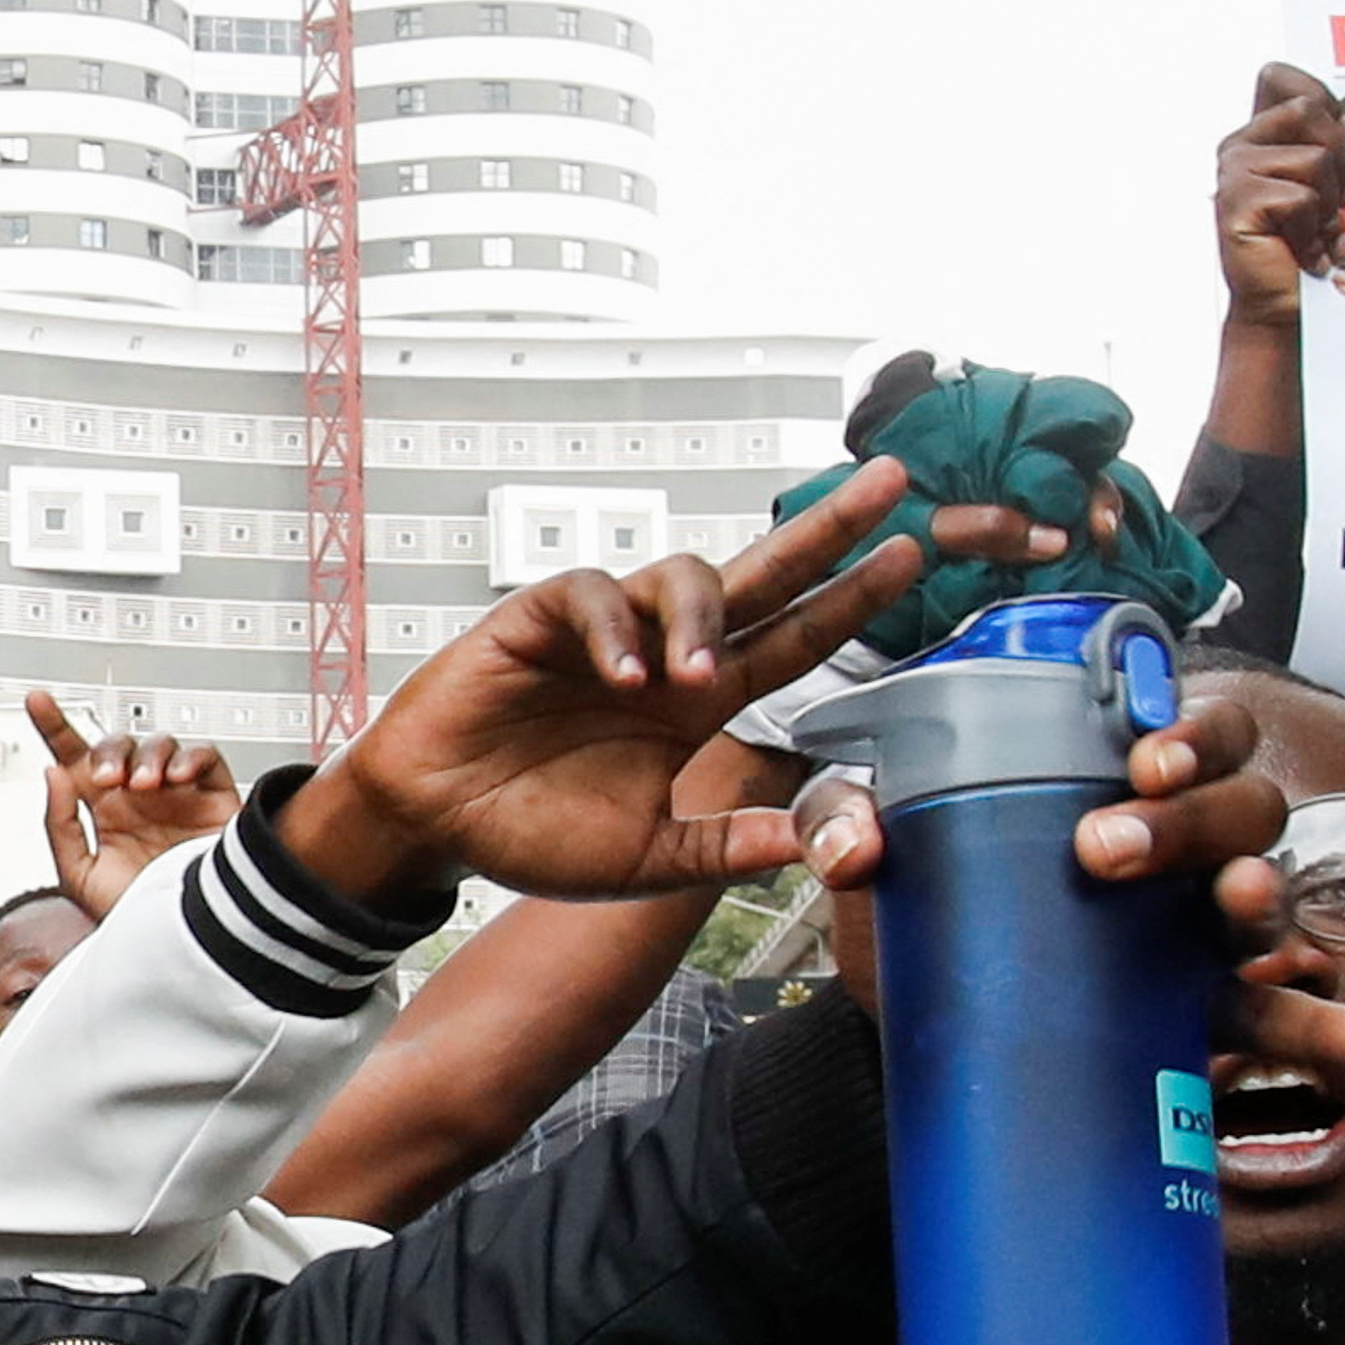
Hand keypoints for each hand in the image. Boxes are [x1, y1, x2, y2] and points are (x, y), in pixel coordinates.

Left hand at [24, 689, 237, 913]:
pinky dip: (190, 757)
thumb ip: (61, 826)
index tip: (36, 701)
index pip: (73, 760)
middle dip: (108, 752)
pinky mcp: (213, 796)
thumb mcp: (80, 878)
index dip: (54, 727)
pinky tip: (176, 777)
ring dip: (147, 756)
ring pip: (159, 744)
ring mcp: (175, 793)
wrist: (184, 943)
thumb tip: (53, 774)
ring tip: (143, 785)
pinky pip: (205, 756)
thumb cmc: (137, 917)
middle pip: (117, 745)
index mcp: (103, 812)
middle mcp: (138, 797)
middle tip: (106, 779)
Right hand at [281, 463, 928, 912]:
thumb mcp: (644, 861)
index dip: (849, 599)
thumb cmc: (531, 836)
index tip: (910, 558)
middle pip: (761, 575)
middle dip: (827, 529)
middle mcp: (664, 655)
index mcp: (698, 706)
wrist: (434, 824)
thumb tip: (811, 844)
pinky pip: (593, 598)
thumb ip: (722, 848)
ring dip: (700, 617)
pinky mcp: (540, 620)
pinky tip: (623, 679)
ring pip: (682, 577)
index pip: (790, 639)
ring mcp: (606, 633)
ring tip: (691, 678)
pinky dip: (616, 631)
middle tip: (892, 483)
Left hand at [787, 707, 1344, 1074]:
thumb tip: (850, 844)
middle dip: (1189, 816)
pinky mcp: (1192, 1004)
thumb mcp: (878, 851)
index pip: (1187, 731)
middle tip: (1107, 847)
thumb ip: (848, 820)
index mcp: (1110, 782)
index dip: (1187, 733)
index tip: (1142, 758)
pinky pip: (1278, 1012)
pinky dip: (1323, 1025)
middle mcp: (1176, 841)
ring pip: (1262, 890)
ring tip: (1230, 908)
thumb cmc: (918, 901)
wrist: (906, 1012)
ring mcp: (1192, 924)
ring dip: (1256, 896)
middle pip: (1236, 801)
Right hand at [1218, 62, 1344, 332]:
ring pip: (1315, 159)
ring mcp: (1231, 175)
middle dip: (1338, 157)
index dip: (1321, 104)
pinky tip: (1299, 250)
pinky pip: (1301, 198)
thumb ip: (1313, 130)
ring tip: (1312, 231)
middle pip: (1310, 109)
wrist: (1283, 300)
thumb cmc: (1305, 239)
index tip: (1330, 151)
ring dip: (1327, 204)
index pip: (1283, 78)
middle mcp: (1235, 147)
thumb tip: (1293, 84)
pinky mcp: (1234, 205)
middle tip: (1330, 200)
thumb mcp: (1320, 174)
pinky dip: (1312, 231)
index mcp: (1254, 133)